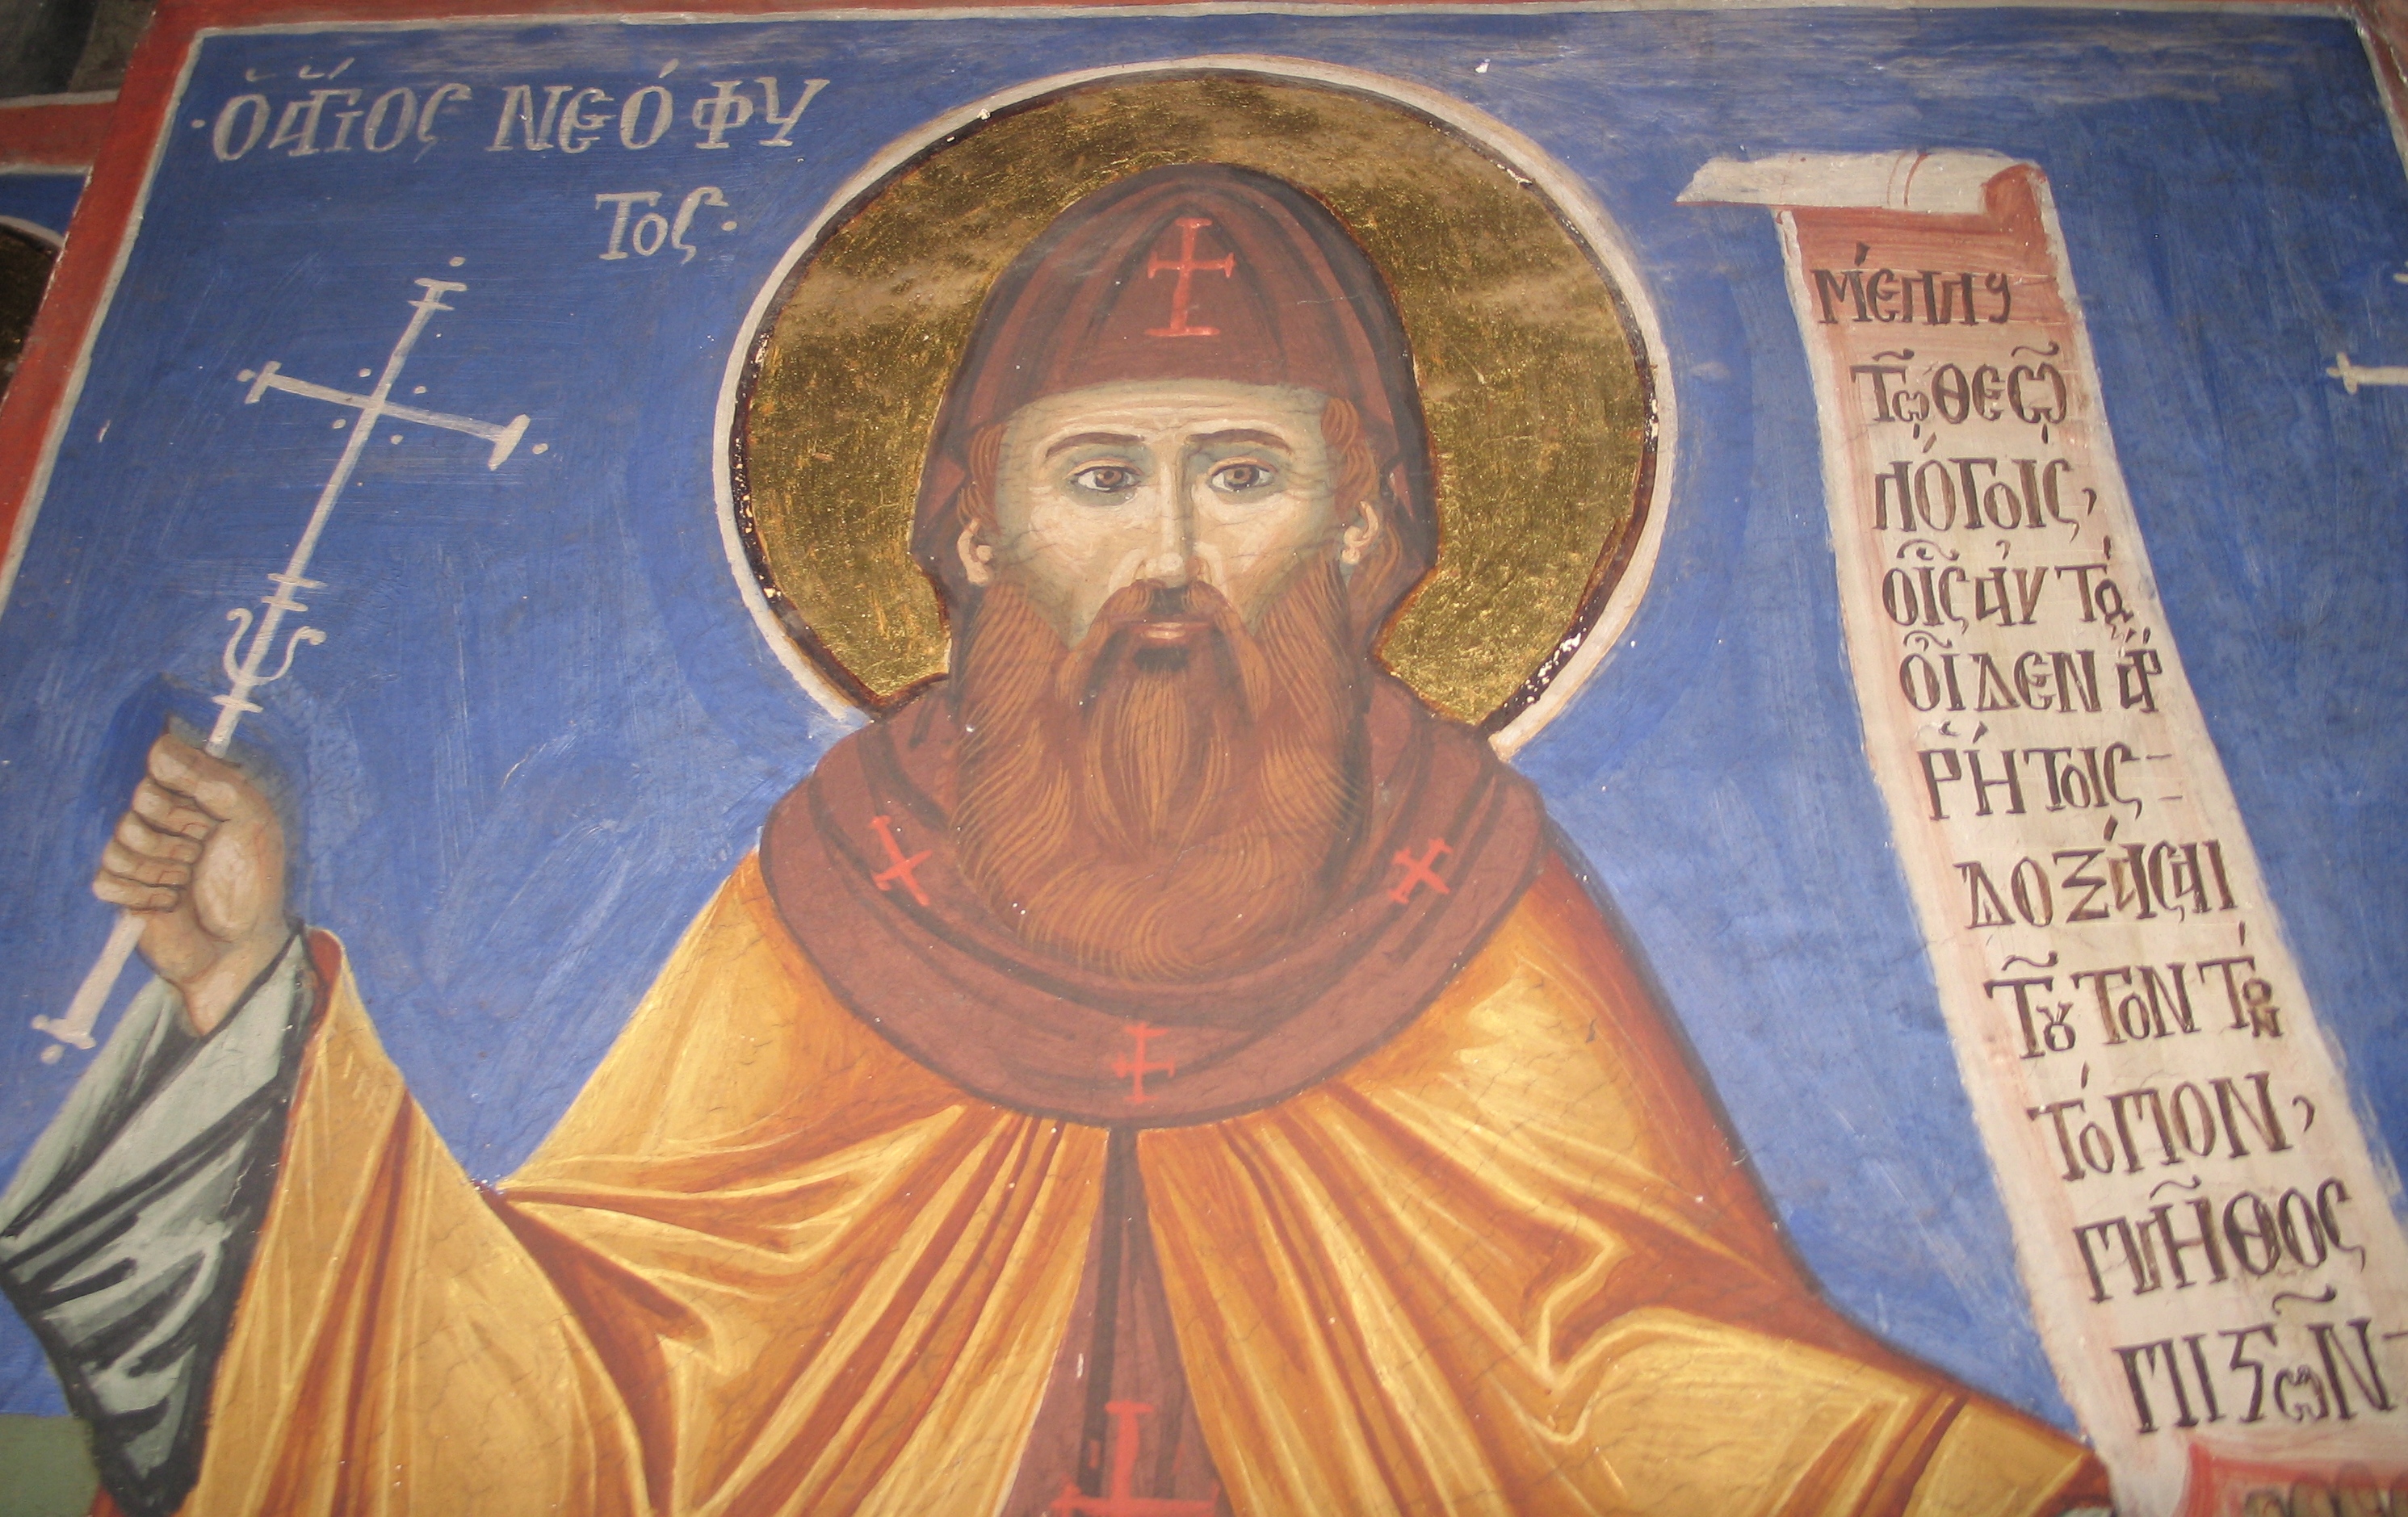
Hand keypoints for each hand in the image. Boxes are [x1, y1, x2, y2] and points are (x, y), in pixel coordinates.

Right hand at [92, 732, 290, 1035]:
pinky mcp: (121, 890)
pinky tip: (169, 903)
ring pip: (120, 840)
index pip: (161, 766)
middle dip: (178, 831)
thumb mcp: (251, 821)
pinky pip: (106, 878)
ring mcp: (137, 854)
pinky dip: (142, 894)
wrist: (241, 943)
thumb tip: (159, 745)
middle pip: (139, 801)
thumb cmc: (253, 880)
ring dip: (163, 866)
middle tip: (203, 851)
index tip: (210, 815)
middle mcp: (160, 820)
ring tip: (188, 880)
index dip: (184, 791)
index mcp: (192, 797)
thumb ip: (212, 780)